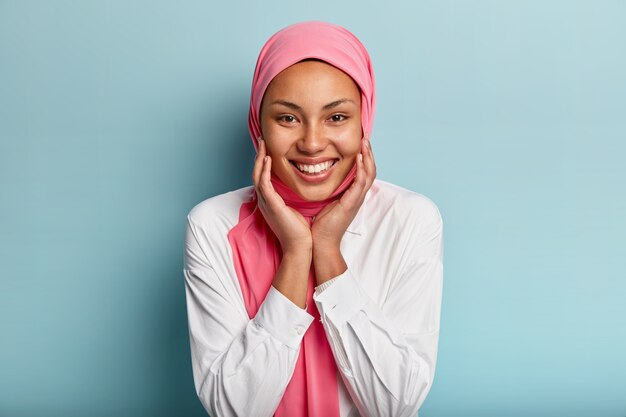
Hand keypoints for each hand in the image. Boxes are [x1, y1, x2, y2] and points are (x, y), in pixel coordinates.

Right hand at [253, 138, 312, 254]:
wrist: (300, 247)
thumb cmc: (300, 231)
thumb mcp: (294, 209)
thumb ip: (292, 197)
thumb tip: (298, 186)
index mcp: (270, 202)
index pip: (262, 177)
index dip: (262, 162)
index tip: (267, 148)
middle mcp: (265, 201)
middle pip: (256, 173)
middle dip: (258, 156)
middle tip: (261, 139)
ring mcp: (266, 203)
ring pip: (257, 176)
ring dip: (258, 158)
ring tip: (262, 144)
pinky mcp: (271, 206)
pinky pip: (264, 184)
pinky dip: (264, 171)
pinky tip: (267, 159)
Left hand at [312, 136, 375, 253]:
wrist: (321, 242)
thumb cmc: (321, 224)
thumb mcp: (327, 201)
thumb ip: (330, 189)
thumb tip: (321, 175)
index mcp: (353, 194)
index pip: (363, 171)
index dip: (364, 157)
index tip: (360, 142)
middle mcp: (358, 196)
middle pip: (370, 170)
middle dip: (369, 153)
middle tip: (365, 137)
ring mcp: (357, 199)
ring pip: (369, 174)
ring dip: (368, 157)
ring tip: (365, 142)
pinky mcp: (352, 203)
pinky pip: (361, 183)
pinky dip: (361, 169)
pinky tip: (359, 158)